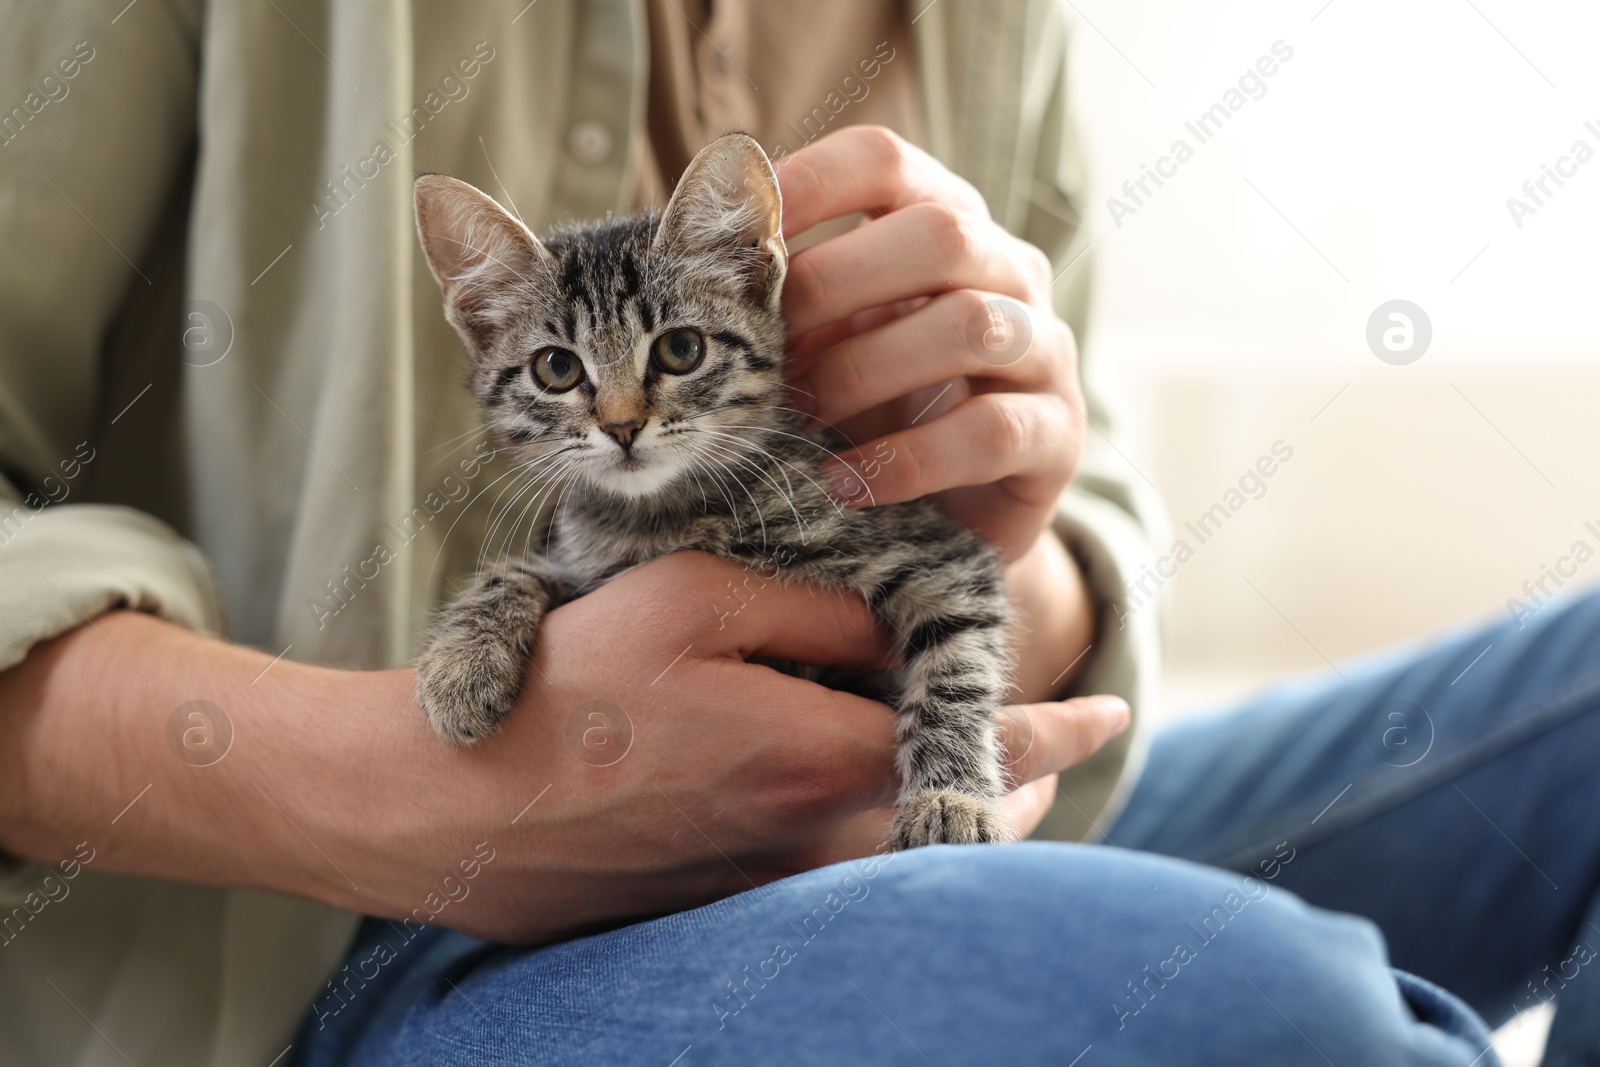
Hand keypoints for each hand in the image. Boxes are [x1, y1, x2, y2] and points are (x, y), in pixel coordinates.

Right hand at [325, 554, 1128, 942]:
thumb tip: (887, 627)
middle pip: (951, 823)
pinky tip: (862, 808)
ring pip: (899, 858)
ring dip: (952, 816)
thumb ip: (809, 609)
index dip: (1047, 730)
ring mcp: (764, 887)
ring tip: (991, 788)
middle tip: (1059, 755)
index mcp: (817, 759)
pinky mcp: (719, 905)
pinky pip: (835, 877)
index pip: (969, 746)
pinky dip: (881, 843)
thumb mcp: (692, 601)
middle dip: (1018, 788)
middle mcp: (808, 841)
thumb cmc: (570, 690)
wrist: (451, 807)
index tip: (1104, 711)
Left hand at [775, 126, 1094, 697]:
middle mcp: (1008, 272)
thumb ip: (783, 303)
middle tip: (765, 349)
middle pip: (940, 234)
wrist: (950, 522)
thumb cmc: (871, 411)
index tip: (742, 232)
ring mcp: (1045, 351)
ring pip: (971, 327)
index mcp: (943, 225)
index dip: (810, 181)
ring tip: (800, 417)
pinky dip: (904, 461)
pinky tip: (843, 484)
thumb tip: (684, 255)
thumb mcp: (824, 344)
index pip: (884, 162)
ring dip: (866, 371)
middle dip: (837, 285)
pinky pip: (989, 432)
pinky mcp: (1057, 436)